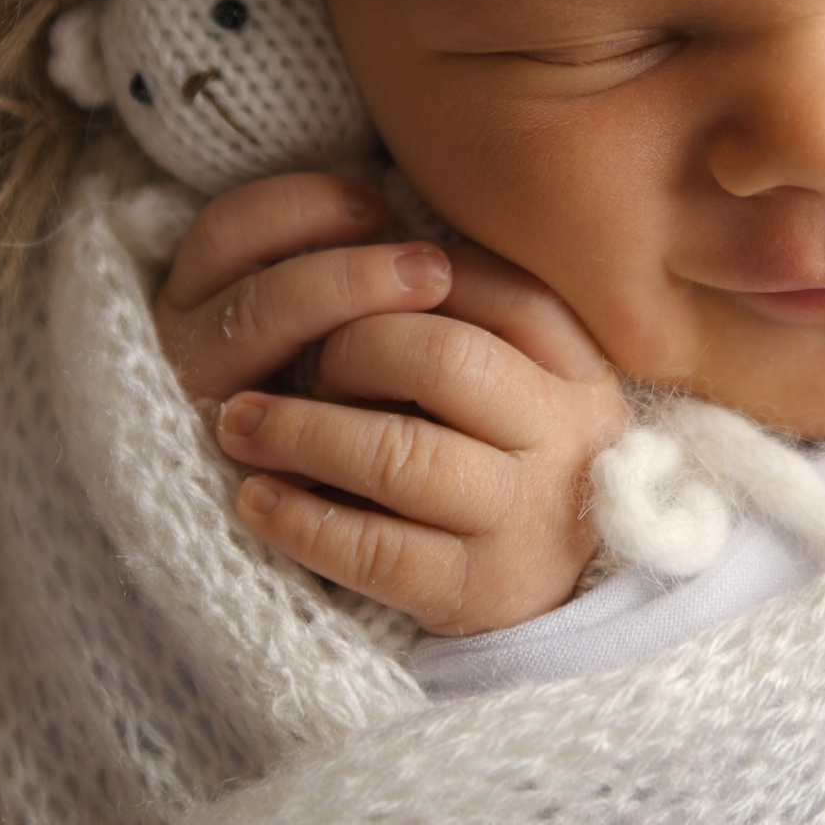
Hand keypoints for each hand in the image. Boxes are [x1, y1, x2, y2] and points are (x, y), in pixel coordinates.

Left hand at [153, 173, 626, 632]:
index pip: (502, 289)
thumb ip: (467, 313)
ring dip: (303, 431)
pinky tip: (256, 498)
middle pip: (443, 359)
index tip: (356, 285)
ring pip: (400, 455)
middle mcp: (569, 436)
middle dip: (351, 350)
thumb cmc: (503, 456)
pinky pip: (373, 551)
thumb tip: (370, 231)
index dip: (411, 277)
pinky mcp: (477, 593)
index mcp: (580, 366)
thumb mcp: (516, 376)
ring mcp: (525, 519)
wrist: (549, 593)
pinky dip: (301, 518)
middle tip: (303, 363)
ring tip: (244, 424)